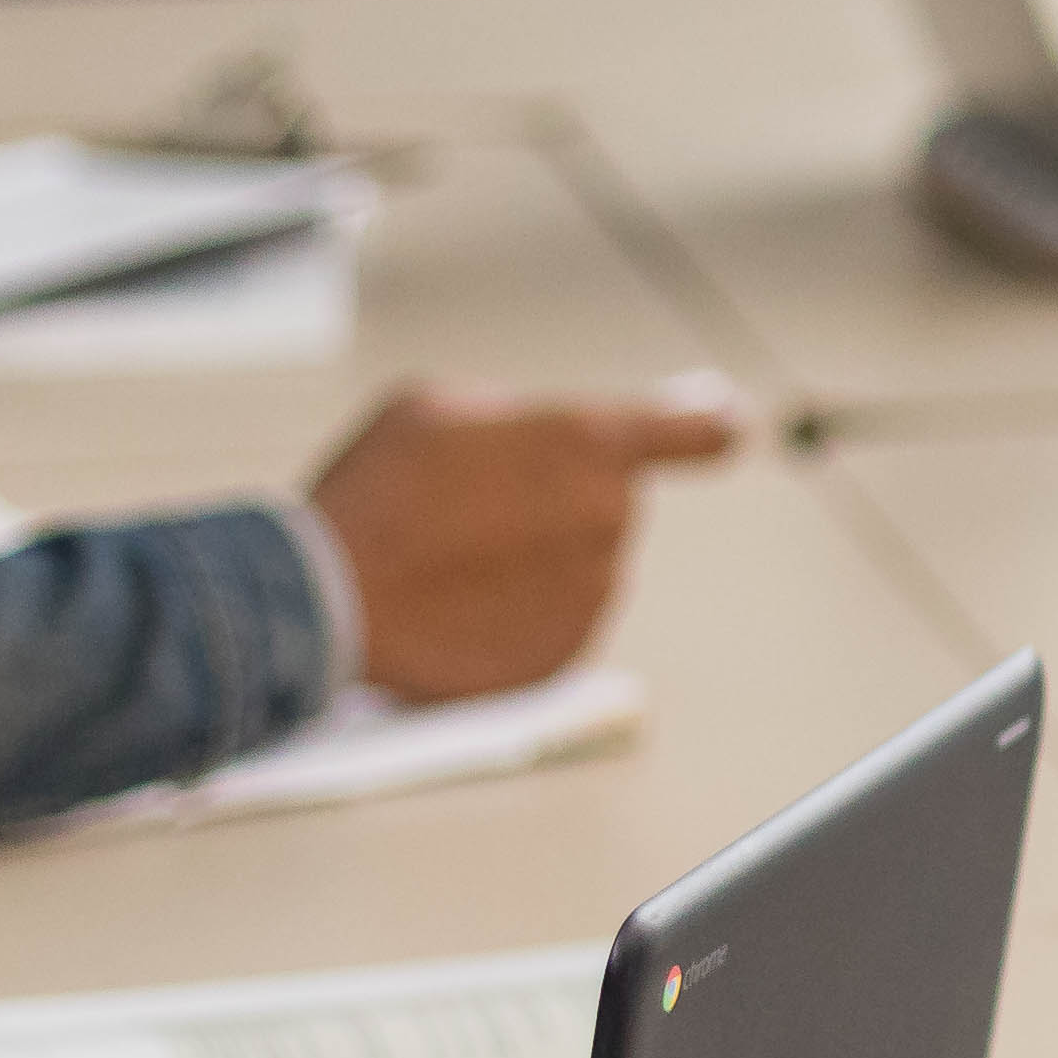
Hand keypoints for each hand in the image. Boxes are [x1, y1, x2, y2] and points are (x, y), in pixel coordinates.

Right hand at [303, 383, 736, 700]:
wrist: (333, 599)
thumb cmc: (378, 492)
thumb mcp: (437, 406)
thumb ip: (515, 416)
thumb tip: (534, 437)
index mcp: (587, 442)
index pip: (692, 434)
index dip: (705, 429)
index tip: (724, 429)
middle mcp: (608, 519)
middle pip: (607, 501)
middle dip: (556, 498)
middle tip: (474, 506)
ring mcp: (593, 592)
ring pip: (581, 563)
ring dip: (534, 557)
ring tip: (452, 556)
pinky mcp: (567, 652)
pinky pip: (557, 618)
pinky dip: (519, 611)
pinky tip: (458, 601)